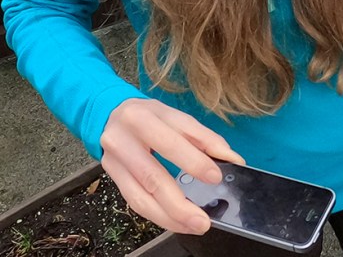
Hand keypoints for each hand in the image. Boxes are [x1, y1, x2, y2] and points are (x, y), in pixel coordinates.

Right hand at [99, 98, 245, 234]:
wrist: (110, 116)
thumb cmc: (150, 117)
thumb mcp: (176, 118)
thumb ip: (204, 138)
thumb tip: (232, 159)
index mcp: (142, 117)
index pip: (170, 142)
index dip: (194, 161)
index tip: (216, 177)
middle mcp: (122, 140)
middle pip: (152, 177)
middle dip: (180, 203)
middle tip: (202, 219)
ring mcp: (114, 162)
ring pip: (141, 197)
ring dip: (169, 217)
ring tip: (193, 225)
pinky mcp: (112, 178)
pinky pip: (135, 203)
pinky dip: (158, 216)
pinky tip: (177, 221)